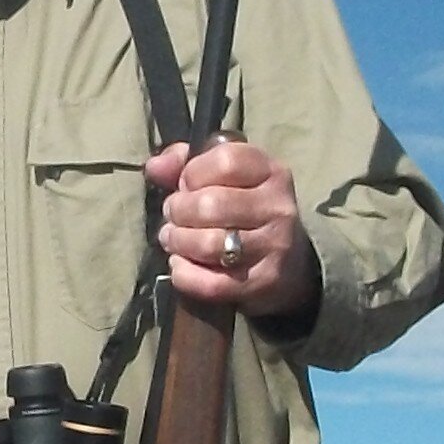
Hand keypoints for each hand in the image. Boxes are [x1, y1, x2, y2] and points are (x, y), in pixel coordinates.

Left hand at [150, 137, 312, 319]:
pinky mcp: (263, 282)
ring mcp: (274, 247)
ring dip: (178, 241)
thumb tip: (153, 167)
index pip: (225, 161)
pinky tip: (179, 265)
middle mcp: (278, 207)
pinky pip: (211, 283)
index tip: (185, 184)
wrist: (290, 264)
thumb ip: (187, 164)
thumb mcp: (228, 178)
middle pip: (211, 204)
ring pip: (208, 244)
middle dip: (178, 211)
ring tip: (172, 239)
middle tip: (173, 216)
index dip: (193, 172)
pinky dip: (185, 274)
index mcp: (271, 172)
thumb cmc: (247, 212)